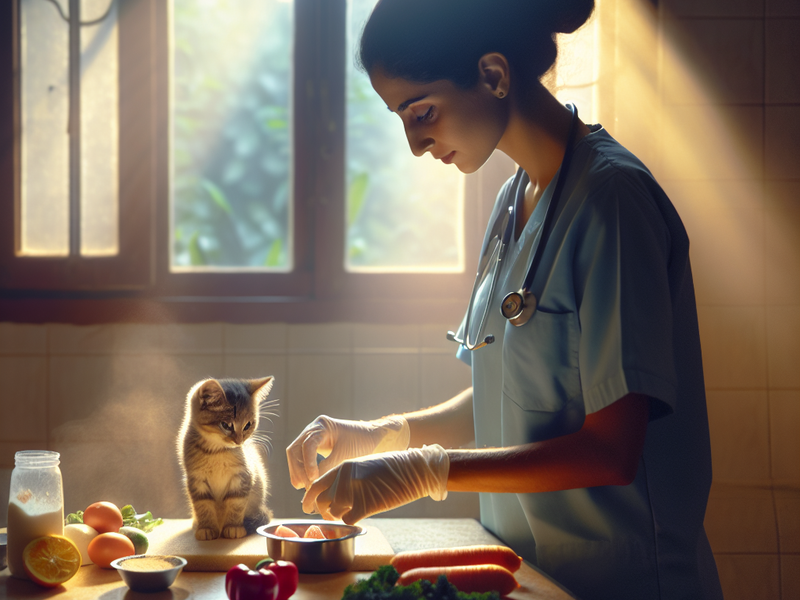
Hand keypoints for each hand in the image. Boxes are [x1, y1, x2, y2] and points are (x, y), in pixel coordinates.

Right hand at [286, 415, 410, 488]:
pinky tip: (308, 482)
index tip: (313, 478)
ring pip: (296, 454)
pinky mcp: (315, 446)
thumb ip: (327, 467)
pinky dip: (303, 470)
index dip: (308, 463)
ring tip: (305, 487)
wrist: (374, 437)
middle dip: (298, 468)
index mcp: (322, 425)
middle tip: (304, 486)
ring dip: (298, 471)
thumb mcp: (345, 456)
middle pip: (295, 449)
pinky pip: (302, 458)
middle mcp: (314, 429)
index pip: (308, 444)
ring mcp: (313, 437)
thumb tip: (310, 485)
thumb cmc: (362, 443)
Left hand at [301, 445, 448, 523]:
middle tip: (331, 515)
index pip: (316, 485)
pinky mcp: (366, 505)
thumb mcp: (364, 465)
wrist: (415, 468)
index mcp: (343, 467)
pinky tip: (360, 517)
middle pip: (321, 501)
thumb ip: (347, 477)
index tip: (308, 507)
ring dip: (339, 517)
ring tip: (351, 513)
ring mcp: (354, 492)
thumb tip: (332, 494)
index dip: (309, 499)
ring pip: (334, 513)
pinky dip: (352, 522)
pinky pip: (348, 521)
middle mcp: (345, 478)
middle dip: (323, 511)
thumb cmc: (392, 467)